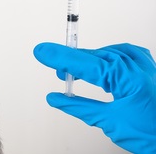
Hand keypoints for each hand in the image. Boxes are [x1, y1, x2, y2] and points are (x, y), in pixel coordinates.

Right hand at [33, 42, 155, 153]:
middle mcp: (135, 65)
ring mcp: (143, 65)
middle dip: (71, 63)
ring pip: (105, 53)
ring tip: (72, 73)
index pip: (83, 62)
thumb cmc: (153, 134)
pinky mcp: (147, 68)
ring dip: (87, 61)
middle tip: (57, 73)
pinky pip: (123, 53)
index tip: (41, 51)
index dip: (60, 56)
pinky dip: (106, 58)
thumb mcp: (110, 122)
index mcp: (126, 76)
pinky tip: (100, 62)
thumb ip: (79, 107)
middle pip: (92, 56)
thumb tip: (56, 99)